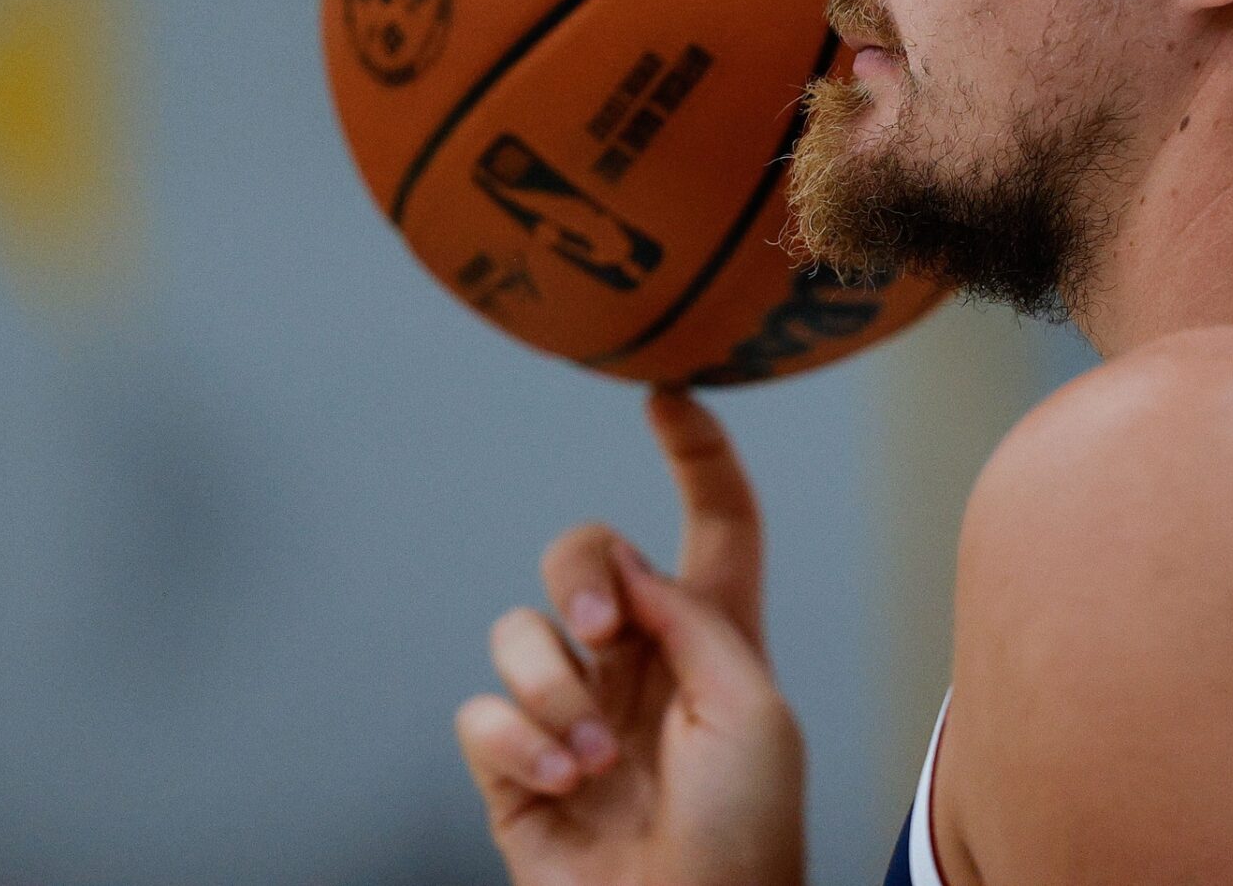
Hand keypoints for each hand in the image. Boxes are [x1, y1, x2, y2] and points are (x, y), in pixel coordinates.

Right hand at [457, 389, 804, 885]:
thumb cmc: (746, 835)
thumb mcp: (753, 710)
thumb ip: (694, 619)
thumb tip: (631, 568)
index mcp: (717, 638)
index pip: (714, 523)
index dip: (698, 455)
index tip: (669, 397)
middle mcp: (640, 661)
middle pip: (585, 550)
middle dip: (580, 568)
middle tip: (603, 626)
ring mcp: (573, 711)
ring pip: (518, 628)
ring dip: (552, 687)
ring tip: (595, 754)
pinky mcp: (515, 768)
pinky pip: (479, 710)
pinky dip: (517, 741)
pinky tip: (563, 783)